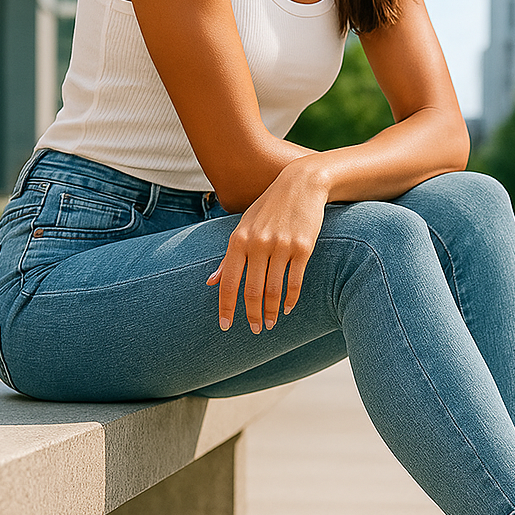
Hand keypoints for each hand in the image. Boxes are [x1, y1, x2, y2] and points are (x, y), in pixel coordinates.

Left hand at [206, 159, 327, 332]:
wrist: (302, 184)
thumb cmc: (270, 207)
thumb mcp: (245, 226)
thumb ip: (229, 256)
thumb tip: (211, 281)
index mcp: (239, 240)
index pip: (229, 282)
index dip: (227, 307)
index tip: (225, 327)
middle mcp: (258, 244)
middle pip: (252, 290)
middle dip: (251, 315)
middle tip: (254, 330)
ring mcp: (281, 246)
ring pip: (274, 290)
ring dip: (271, 311)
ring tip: (271, 323)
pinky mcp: (303, 247)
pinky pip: (295, 281)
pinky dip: (291, 299)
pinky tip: (288, 308)